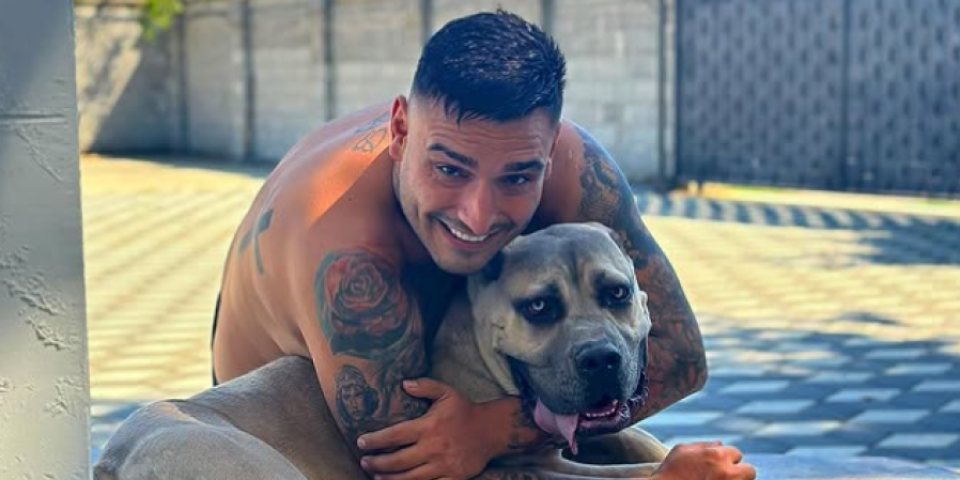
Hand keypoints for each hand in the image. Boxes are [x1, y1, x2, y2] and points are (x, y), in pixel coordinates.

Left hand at [357, 378, 498, 479]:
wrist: (492, 431)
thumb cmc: (465, 411)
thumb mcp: (447, 393)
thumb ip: (425, 386)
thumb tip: (403, 383)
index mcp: (428, 426)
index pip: (395, 435)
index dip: (375, 440)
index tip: (361, 442)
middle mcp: (433, 447)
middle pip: (397, 461)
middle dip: (377, 463)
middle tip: (364, 462)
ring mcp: (443, 465)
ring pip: (409, 478)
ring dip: (389, 479)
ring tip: (376, 477)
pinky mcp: (452, 478)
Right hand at [653, 441, 756, 479]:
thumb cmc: (669, 472)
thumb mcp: (681, 451)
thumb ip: (702, 445)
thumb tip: (719, 443)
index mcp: (716, 455)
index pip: (736, 453)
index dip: (728, 458)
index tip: (719, 464)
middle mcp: (726, 472)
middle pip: (750, 471)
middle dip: (741, 472)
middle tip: (727, 475)